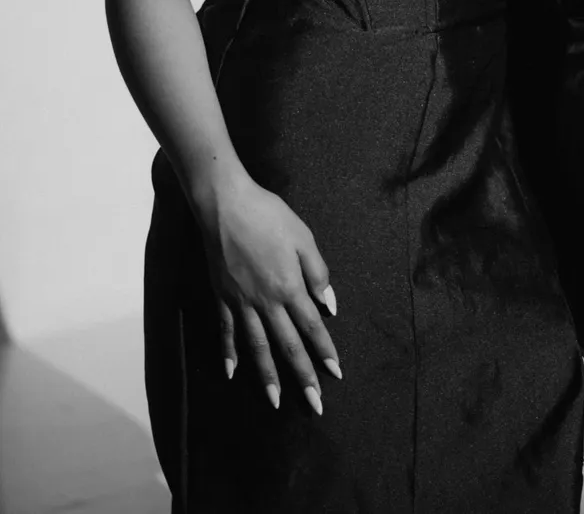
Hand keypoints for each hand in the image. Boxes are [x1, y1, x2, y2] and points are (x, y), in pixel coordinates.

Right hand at [195, 173, 341, 414]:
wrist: (225, 205)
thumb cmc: (269, 215)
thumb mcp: (303, 237)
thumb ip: (317, 272)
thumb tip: (328, 305)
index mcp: (289, 287)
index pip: (312, 328)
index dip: (324, 352)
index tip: (335, 374)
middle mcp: (266, 302)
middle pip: (287, 346)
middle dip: (302, 377)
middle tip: (314, 406)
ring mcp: (241, 302)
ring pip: (257, 347)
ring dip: (267, 376)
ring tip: (275, 402)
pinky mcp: (222, 297)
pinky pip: (227, 331)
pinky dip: (229, 353)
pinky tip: (231, 372)